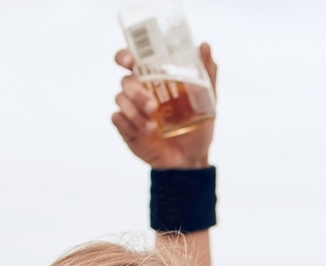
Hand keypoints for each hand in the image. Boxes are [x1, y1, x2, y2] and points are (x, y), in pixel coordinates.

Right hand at [111, 43, 217, 168]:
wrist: (192, 158)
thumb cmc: (198, 126)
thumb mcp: (208, 99)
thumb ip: (207, 73)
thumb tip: (205, 46)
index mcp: (154, 78)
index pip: (131, 60)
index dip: (125, 56)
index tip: (131, 61)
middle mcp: (139, 91)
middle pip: (125, 81)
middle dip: (136, 91)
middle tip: (152, 105)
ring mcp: (132, 110)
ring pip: (120, 100)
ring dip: (134, 111)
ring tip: (152, 126)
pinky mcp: (127, 128)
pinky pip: (117, 119)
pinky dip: (127, 123)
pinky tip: (143, 131)